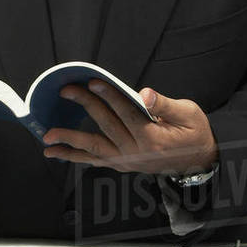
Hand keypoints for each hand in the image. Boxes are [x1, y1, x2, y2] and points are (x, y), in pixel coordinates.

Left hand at [42, 80, 217, 174]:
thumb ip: (165, 105)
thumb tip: (145, 94)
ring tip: (47, 138)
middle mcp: (136, 152)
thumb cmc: (193, 132)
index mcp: (153, 137)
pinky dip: (75, 157)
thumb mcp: (189, 114)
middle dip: (85, 106)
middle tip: (66, 91)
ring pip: (94, 150)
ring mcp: (127, 161)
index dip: (109, 96)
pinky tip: (58, 153)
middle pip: (106, 126)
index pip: (126, 113)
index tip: (92, 82)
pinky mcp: (122, 165)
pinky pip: (95, 161)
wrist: (199, 161)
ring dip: (69, 143)